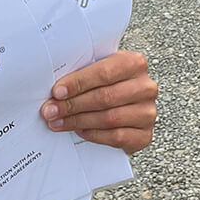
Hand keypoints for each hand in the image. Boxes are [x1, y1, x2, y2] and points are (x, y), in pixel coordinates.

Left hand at [40, 50, 157, 153]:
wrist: (126, 103)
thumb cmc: (107, 83)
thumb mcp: (98, 69)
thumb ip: (82, 73)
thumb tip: (55, 89)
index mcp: (135, 63)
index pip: (104, 72)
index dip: (78, 83)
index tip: (57, 91)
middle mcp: (146, 87)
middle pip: (105, 97)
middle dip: (73, 105)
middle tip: (51, 110)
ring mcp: (148, 112)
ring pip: (110, 118)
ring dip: (79, 121)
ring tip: (59, 122)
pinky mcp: (145, 135)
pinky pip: (117, 137)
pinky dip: (94, 135)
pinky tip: (79, 130)